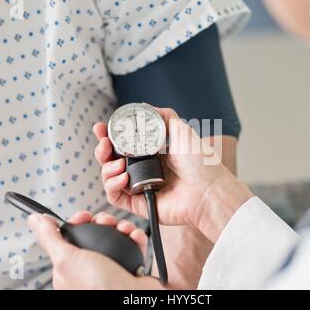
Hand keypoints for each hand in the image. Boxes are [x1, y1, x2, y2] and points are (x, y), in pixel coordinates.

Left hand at [28, 211, 161, 289]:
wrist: (132, 298)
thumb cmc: (99, 288)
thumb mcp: (67, 259)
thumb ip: (50, 239)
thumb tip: (35, 220)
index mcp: (70, 268)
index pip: (70, 237)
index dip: (78, 223)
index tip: (83, 217)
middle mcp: (91, 266)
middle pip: (95, 232)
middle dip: (102, 222)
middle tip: (106, 222)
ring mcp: (112, 265)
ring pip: (115, 236)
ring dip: (122, 227)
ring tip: (124, 229)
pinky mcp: (131, 264)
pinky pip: (133, 244)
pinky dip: (136, 237)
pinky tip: (135, 236)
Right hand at [94, 106, 252, 242]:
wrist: (208, 190)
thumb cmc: (200, 163)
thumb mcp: (182, 130)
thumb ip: (163, 116)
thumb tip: (144, 106)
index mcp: (151, 152)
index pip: (122, 143)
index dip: (108, 135)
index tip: (100, 128)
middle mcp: (143, 169)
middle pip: (111, 159)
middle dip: (102, 150)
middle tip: (104, 143)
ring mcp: (139, 186)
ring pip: (109, 177)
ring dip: (106, 167)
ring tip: (119, 163)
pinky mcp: (139, 203)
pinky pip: (114, 196)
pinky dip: (112, 185)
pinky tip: (122, 177)